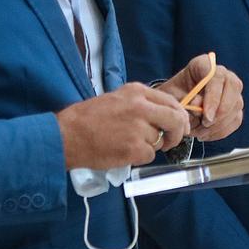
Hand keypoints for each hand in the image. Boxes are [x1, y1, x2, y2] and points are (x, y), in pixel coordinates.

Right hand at [55, 82, 189, 169]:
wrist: (67, 135)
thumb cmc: (89, 118)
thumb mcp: (118, 99)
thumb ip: (142, 104)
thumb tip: (167, 115)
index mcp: (137, 91)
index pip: (172, 102)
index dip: (180, 117)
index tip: (181, 126)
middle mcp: (141, 107)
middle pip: (176, 120)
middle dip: (178, 133)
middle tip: (171, 141)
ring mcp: (138, 128)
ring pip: (160, 140)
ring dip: (150, 146)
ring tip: (128, 142)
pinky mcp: (134, 149)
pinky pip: (149, 155)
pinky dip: (140, 157)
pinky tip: (124, 151)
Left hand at [159, 53, 243, 141]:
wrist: (176, 104)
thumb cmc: (173, 97)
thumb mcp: (172, 97)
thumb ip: (185, 100)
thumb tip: (199, 108)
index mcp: (204, 64)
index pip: (217, 76)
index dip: (214, 96)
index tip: (206, 115)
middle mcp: (222, 74)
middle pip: (234, 87)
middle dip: (221, 111)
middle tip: (205, 125)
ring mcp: (231, 89)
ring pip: (236, 105)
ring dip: (219, 124)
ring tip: (199, 132)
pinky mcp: (235, 105)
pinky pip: (236, 119)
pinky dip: (222, 131)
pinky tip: (206, 134)